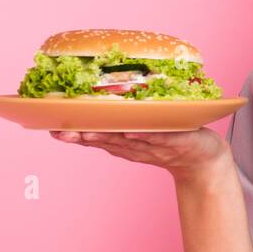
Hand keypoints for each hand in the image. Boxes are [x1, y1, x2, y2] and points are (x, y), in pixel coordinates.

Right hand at [48, 127, 229, 183]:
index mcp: (124, 141)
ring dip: (106, 136)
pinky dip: (144, 135)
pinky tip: (131, 130)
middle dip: (82, 136)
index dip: (73, 134)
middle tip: (60, 131)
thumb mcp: (141, 129)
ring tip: (87, 131)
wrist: (203, 158)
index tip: (50, 128)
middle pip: (105, 140)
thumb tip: (100, 93)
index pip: (94, 137)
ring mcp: (154, 144)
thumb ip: (122, 116)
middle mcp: (135, 145)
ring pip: (126, 140)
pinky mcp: (176, 141)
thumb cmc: (170, 138)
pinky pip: (158, 137)